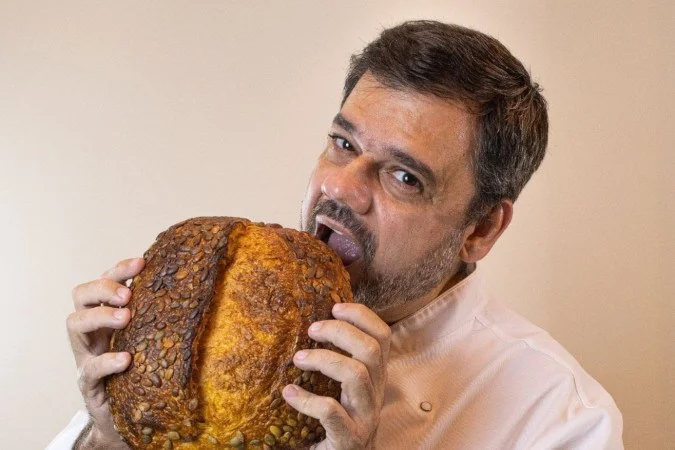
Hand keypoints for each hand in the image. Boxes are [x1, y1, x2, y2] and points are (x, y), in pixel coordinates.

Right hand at [66, 258, 144, 447]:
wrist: (125, 414)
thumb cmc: (140, 369)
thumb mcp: (148, 337)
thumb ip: (158, 316)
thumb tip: (198, 287)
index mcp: (106, 314)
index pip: (104, 281)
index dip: (119, 270)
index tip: (142, 262)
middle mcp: (91, 331)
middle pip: (81, 295)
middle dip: (103, 288)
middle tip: (127, 295)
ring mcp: (85, 356)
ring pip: (74, 324)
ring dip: (100, 316)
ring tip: (126, 317)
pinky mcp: (89, 385)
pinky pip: (90, 369)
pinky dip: (106, 361)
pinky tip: (125, 359)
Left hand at [282, 303, 391, 449]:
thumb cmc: (339, 424)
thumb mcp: (346, 390)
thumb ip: (340, 362)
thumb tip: (313, 325)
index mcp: (376, 377)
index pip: (383, 336)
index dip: (362, 315)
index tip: (334, 307)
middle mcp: (376, 394)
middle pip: (371, 350)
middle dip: (340, 332)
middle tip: (311, 329)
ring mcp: (365, 417)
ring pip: (355, 375)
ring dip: (323, 360)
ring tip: (298, 359)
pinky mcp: (350, 439)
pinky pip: (330, 411)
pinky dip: (306, 399)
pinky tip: (289, 393)